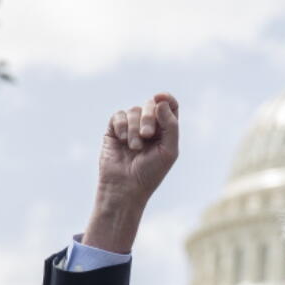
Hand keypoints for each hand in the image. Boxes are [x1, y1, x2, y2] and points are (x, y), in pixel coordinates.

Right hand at [83, 93, 179, 252]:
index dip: (166, 98)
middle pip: (151, 105)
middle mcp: (148, 126)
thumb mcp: (169, 150)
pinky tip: (122, 140)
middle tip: (147, 136)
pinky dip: (122, 126)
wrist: (125, 187)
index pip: (169, 106)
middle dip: (149, 117)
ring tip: (134, 148)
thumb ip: (170, 125)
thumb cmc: (150, 173)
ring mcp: (130, 127)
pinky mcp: (113, 131)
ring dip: (134, 129)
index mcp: (165, 131)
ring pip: (134, 111)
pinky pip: (118, 115)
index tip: (161, 98)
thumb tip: (160, 102)